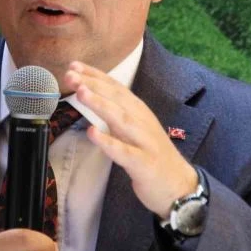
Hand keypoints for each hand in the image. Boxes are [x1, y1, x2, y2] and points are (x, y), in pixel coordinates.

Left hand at [63, 61, 198, 219]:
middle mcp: (142, 120)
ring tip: (81, 93)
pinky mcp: (144, 163)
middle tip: (70, 74)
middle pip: (116, 97)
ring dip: (100, 104)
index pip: (115, 87)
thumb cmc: (150, 154)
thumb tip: (89, 98)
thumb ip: (115, 114)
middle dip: (93, 84)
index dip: (95, 75)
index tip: (74, 65)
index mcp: (138, 111)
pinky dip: (108, 142)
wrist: (180, 186)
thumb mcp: (133, 129)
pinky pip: (125, 152)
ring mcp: (144, 141)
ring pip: (121, 119)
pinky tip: (92, 133)